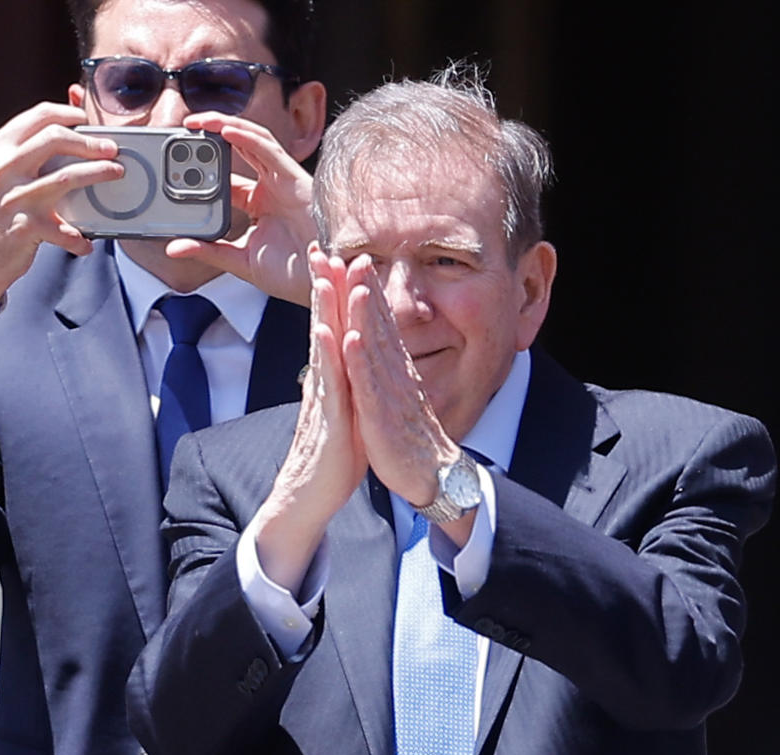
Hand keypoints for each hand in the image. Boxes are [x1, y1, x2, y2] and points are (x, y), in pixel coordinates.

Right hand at [0, 102, 124, 300]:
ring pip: (66, 177)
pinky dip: (78, 237)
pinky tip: (86, 242)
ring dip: (97, 173)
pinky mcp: (24, 227)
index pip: (38, 116)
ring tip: (116, 173)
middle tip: (111, 148)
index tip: (89, 120)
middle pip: (54, 138)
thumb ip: (22, 151)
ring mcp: (13, 197)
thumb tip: (63, 129)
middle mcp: (1, 168)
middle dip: (90, 141)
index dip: (70, 113)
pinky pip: (63, 228)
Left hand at [164, 114, 315, 305]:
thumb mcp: (240, 261)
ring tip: (197, 122)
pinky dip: (246, 136)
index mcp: (257, 204)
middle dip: (210, 136)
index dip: (201, 167)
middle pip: (237, 150)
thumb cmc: (292, 274)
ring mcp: (282, 180)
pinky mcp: (294, 177)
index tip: (174, 163)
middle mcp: (270, 187)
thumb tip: (173, 248)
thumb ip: (208, 251)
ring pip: (251, 140)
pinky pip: (269, 149)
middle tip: (181, 132)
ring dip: (225, 126)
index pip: (225, 177)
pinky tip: (224, 130)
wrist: (322, 281)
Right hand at [253, 246, 364, 590]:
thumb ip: (345, 383)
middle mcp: (323, 383)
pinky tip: (327, 333)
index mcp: (331, 379)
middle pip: (323, 326)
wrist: (310, 498)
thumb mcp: (344, 411)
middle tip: (321, 247)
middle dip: (323, 286)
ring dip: (324, 312)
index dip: (333, 293)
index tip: (335, 256)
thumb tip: (349, 359)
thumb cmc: (331, 457)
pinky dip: (328, 357)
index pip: (332, 327)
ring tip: (324, 278)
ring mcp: (323, 400)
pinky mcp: (329, 422)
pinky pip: (329, 385)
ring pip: (324, 349)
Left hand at [340, 255, 472, 540]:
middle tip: (348, 253)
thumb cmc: (410, 438)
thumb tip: (376, 343)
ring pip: (373, 346)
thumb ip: (388, 366)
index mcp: (395, 368)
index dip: (366, 288)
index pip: (379, 321)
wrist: (431, 475)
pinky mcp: (381, 417)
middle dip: (361, 287)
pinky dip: (360, 361)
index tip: (351, 258)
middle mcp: (394, 373)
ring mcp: (389, 393)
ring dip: (362, 312)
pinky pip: (369, 386)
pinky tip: (350, 338)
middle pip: (376, 323)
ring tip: (352, 280)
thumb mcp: (397, 394)